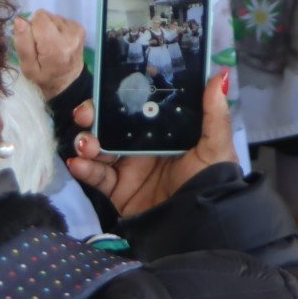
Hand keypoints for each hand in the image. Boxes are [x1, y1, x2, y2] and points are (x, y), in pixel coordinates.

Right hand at [12, 10, 85, 100]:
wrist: (68, 79)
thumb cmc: (44, 75)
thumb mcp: (27, 66)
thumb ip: (22, 43)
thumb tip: (19, 20)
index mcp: (56, 46)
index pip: (39, 18)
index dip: (31, 28)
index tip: (33, 43)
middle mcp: (71, 35)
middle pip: (46, 16)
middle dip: (39, 28)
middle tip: (41, 45)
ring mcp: (77, 30)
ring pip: (52, 16)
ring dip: (47, 28)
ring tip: (49, 44)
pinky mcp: (80, 27)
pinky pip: (60, 19)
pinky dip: (55, 28)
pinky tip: (57, 41)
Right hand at [67, 69, 234, 217]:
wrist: (200, 222)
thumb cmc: (213, 178)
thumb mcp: (217, 145)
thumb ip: (214, 114)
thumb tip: (219, 76)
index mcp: (165, 129)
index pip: (138, 105)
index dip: (121, 95)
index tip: (108, 86)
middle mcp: (144, 144)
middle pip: (111, 123)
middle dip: (94, 115)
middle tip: (86, 114)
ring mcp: (129, 166)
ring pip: (99, 147)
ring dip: (87, 142)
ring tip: (87, 145)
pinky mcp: (119, 189)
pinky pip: (97, 176)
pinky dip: (84, 169)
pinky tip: (78, 164)